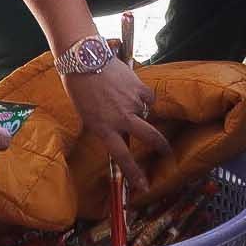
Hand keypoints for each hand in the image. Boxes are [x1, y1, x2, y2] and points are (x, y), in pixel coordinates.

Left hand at [64, 60, 166, 189]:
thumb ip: (104, 126)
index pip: (122, 157)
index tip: (144, 185)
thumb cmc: (79, 89)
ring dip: (140, 112)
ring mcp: (132, 103)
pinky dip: (143, 97)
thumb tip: (120, 134)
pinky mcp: (139, 87)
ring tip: (124, 100)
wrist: (84, 60)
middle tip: (166, 152)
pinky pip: (147, 98)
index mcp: (104, 128)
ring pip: (146, 114)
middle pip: (148, 137)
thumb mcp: (88, 115)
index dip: (133, 173)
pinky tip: (133, 91)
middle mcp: (121, 118)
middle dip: (160, 146)